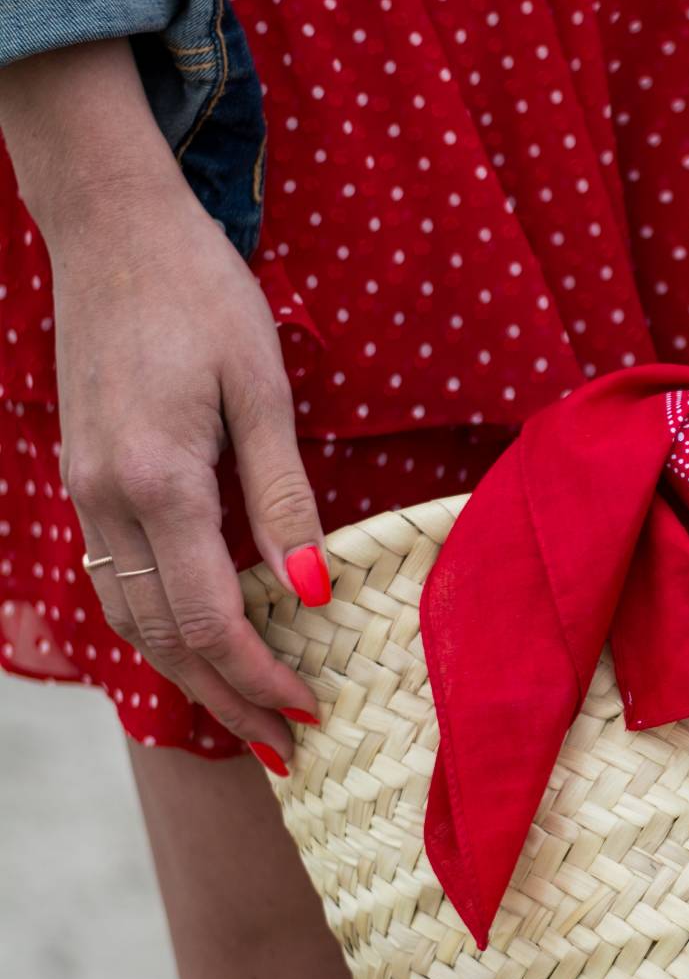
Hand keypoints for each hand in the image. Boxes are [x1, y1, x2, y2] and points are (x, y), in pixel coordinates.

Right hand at [1, 40, 322, 765]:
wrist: (115, 231)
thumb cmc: (204, 295)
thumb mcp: (264, 389)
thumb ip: (283, 495)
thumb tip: (313, 588)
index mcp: (159, 482)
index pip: (208, 619)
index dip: (259, 677)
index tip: (311, 712)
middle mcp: (107, 500)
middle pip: (160, 639)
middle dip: (224, 700)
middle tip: (286, 748)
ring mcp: (85, 491)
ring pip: (128, 618)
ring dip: (188, 675)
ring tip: (250, 713)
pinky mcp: (85, 477)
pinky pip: (115, 579)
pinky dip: (159, 627)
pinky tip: (203, 642)